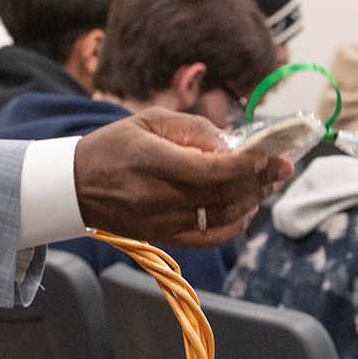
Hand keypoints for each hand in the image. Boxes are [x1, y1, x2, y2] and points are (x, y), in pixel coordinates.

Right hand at [72, 107, 295, 246]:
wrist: (75, 186)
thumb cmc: (113, 146)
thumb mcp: (148, 120)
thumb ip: (193, 129)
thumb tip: (231, 143)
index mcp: (153, 161)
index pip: (213, 169)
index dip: (249, 164)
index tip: (272, 154)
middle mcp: (158, 196)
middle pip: (224, 194)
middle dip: (260, 180)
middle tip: (282, 167)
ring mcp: (162, 222)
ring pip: (222, 217)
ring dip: (253, 201)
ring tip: (267, 184)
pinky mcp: (164, 238)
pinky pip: (209, 238)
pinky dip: (234, 225)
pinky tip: (246, 210)